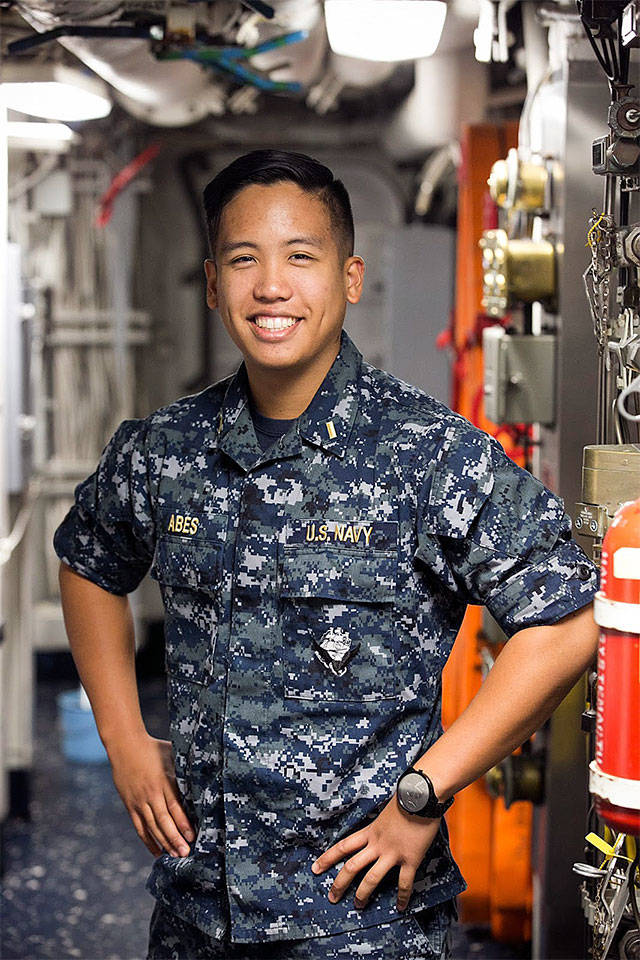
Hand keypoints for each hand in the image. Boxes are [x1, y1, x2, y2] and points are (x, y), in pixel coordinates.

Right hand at [107, 732, 194, 857]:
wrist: (125, 745)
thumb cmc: (154, 748)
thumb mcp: (172, 754)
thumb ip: (185, 767)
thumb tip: (207, 771)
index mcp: (164, 781)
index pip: (175, 806)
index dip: (183, 822)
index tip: (193, 836)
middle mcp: (151, 793)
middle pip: (164, 820)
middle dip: (175, 838)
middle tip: (185, 853)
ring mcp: (139, 801)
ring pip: (152, 826)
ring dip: (163, 842)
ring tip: (174, 856)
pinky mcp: (130, 805)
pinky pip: (139, 827)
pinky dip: (148, 841)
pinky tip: (156, 851)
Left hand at [311, 794, 439, 911]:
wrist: (422, 796)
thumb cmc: (406, 797)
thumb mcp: (386, 810)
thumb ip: (380, 822)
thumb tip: (381, 824)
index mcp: (370, 831)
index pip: (343, 846)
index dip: (327, 858)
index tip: (315, 869)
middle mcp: (377, 843)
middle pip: (352, 866)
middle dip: (340, 884)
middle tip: (332, 897)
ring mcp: (393, 852)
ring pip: (372, 878)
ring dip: (363, 894)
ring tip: (358, 906)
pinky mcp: (410, 858)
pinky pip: (404, 882)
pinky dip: (402, 896)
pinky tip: (400, 906)